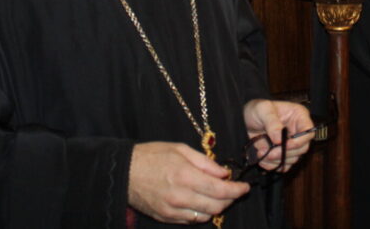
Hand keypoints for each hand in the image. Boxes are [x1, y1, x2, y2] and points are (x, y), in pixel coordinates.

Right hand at [127, 141, 248, 224]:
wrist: (125, 172)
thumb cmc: (152, 155)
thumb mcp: (180, 150)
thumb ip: (205, 162)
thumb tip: (224, 173)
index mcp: (185, 176)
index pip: (220, 190)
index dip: (237, 190)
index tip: (245, 186)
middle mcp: (180, 196)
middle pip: (216, 206)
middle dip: (230, 199)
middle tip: (234, 190)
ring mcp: (173, 210)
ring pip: (205, 216)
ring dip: (216, 207)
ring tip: (217, 195)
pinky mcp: (166, 217)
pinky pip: (191, 220)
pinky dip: (201, 213)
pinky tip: (201, 201)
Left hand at [242, 99, 313, 171]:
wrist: (245, 120)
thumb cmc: (256, 109)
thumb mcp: (262, 110)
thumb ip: (272, 122)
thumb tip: (279, 140)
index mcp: (299, 116)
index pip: (308, 131)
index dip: (299, 140)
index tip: (285, 144)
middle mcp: (297, 131)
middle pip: (302, 148)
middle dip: (285, 153)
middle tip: (269, 153)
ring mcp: (291, 144)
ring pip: (293, 159)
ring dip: (277, 160)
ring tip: (261, 153)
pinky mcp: (283, 154)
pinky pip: (283, 165)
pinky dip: (273, 165)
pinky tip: (262, 159)